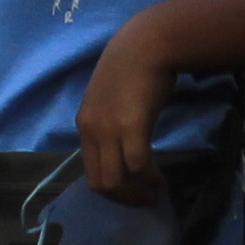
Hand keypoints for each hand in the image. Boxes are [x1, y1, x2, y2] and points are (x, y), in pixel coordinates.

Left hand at [78, 10, 176, 201]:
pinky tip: (160, 180)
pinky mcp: (131, 127)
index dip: (111, 187)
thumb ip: (111, 119)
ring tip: (153, 194)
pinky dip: (149, 179)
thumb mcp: (112, 96)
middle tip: (144, 201)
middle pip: (99, 182)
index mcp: (84, 124)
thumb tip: (124, 141)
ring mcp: (108, 129)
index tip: (130, 191)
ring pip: (115, 181)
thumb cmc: (134, 65)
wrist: (146, 44)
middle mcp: (90, 130)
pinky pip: (137, 166)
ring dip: (135, 195)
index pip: (90, 170)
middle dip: (122, 198)